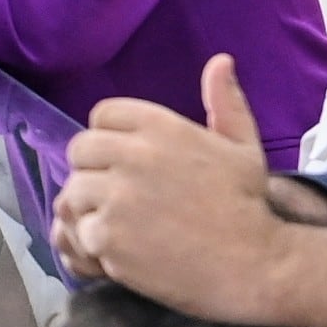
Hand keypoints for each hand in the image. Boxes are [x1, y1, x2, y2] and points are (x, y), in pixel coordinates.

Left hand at [54, 56, 290, 321]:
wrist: (253, 265)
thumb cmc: (247, 206)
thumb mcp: (242, 147)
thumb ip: (225, 103)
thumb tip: (220, 60)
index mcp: (160, 127)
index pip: (103, 114)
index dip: (110, 138)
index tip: (126, 162)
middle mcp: (132, 155)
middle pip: (80, 150)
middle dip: (93, 172)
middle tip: (118, 197)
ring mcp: (116, 197)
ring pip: (73, 193)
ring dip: (90, 210)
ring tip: (119, 226)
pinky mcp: (107, 236)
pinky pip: (80, 233)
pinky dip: (95, 245)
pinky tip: (122, 252)